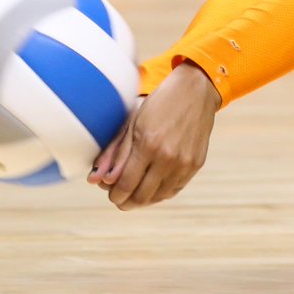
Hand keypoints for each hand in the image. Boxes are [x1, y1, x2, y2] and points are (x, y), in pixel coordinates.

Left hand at [88, 60, 220, 209]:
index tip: (111, 194)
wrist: (195, 92)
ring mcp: (184, 163)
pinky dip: (161, 193)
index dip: (115, 195)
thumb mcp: (132, 123)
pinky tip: (153, 188)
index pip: (126, 184)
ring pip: (159, 196)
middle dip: (126, 201)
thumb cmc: (159, 104)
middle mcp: (168, 157)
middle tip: (120, 198)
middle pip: (142, 196)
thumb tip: (98, 180)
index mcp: (148, 145)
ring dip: (144, 200)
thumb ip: (116, 153)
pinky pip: (174, 189)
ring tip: (135, 195)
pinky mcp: (196, 164)